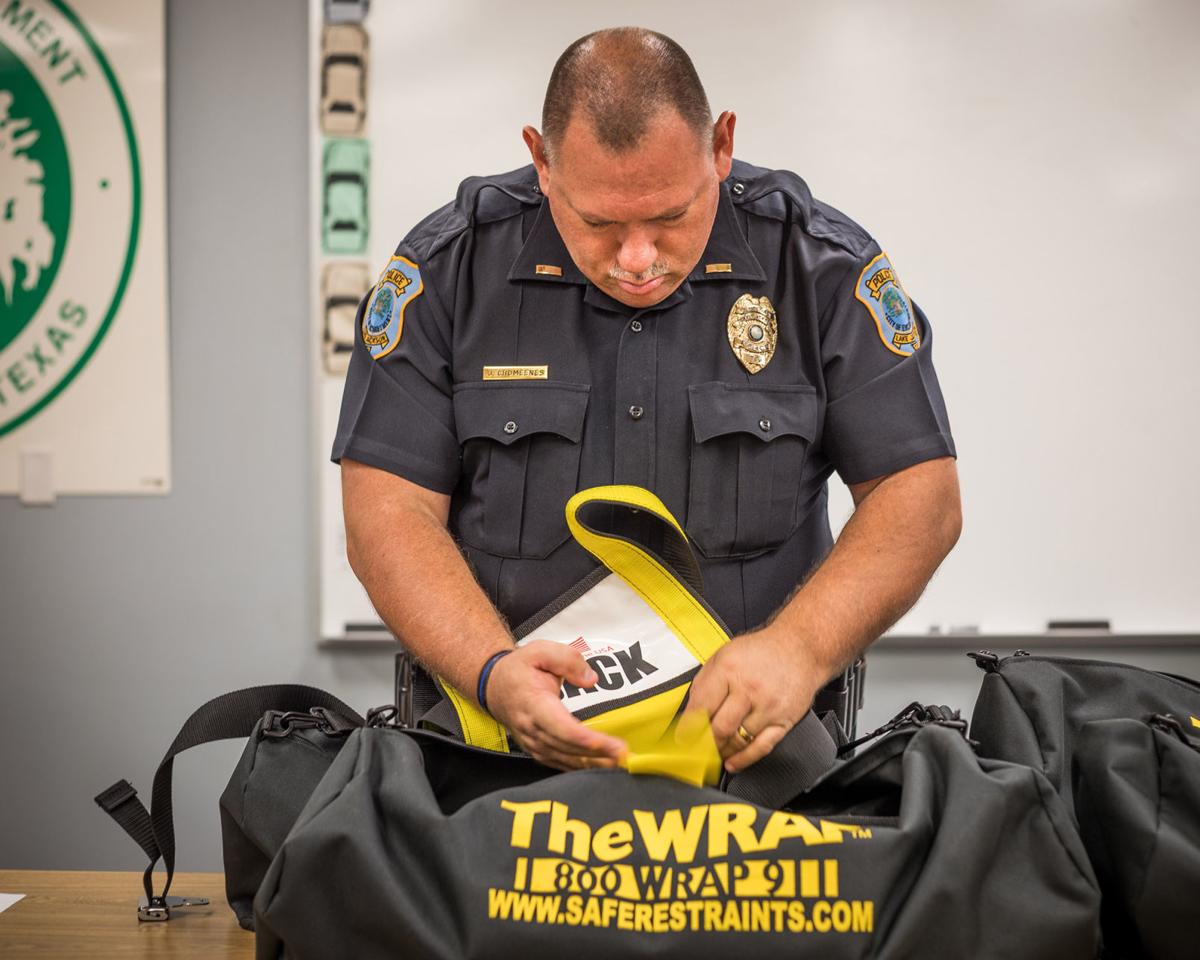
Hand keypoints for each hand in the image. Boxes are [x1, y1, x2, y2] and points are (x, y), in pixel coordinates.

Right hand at [485, 640, 627, 770]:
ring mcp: (532, 742)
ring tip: (619, 764)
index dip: (586, 739)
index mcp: (533, 703)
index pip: (561, 727)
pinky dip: (580, 767)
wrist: (494, 685)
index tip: (611, 744)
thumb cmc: (518, 669)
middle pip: (567, 747)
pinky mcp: (537, 749)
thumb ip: (567, 660)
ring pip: (564, 759)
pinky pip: (559, 763)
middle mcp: (531, 728)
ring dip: (592, 764)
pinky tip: (599, 767)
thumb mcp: (541, 650)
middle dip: (598, 754)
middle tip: (625, 756)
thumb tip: (591, 679)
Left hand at [686, 628, 825, 773]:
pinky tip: (733, 762)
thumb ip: (705, 682)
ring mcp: (768, 707)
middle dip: (703, 744)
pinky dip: (744, 759)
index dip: (687, 727)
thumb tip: (690, 711)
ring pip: (738, 741)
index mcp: (729, 670)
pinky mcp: (783, 721)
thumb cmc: (762, 652)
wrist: (801, 649)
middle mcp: (749, 689)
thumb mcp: (725, 654)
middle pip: (719, 728)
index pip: (701, 706)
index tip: (682, 738)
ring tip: (712, 753)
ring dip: (721, 752)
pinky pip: (761, 747)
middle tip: (694, 751)